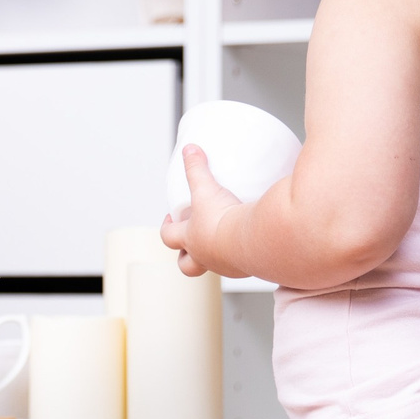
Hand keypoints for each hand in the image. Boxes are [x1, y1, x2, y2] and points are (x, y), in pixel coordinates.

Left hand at [162, 146, 250, 278]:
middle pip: (186, 265)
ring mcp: (225, 265)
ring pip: (213, 267)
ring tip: (225, 241)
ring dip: (215, 256)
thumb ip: (196, 168)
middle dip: (185, 255)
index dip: (167, 227)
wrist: (252, 240)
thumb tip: (190, 149)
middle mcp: (205, 257)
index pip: (168, 237)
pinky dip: (242, 256)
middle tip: (192, 241)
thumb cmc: (224, 220)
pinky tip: (250, 243)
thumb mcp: (206, 188)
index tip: (172, 218)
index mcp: (191, 239)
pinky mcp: (246, 268)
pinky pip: (240, 266)